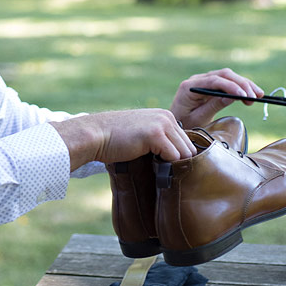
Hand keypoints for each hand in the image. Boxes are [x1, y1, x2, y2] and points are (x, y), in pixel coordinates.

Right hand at [50, 108, 196, 171]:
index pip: (186, 141)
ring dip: (172, 164)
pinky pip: (174, 157)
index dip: (179, 156)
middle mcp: (166, 117)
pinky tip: (151, 164)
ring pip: (184, 154)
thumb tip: (178, 161)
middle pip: (189, 148)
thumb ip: (160, 139)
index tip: (166, 165)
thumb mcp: (143, 133)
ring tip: (156, 167)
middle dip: (178, 162)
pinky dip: (165, 165)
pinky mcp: (155, 135)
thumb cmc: (116, 138)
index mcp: (164, 115)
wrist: (96, 134)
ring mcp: (162, 124)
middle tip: (162, 170)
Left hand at [170, 68, 263, 130]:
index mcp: (190, 87)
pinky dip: (239, 87)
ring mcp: (203, 80)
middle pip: (223, 75)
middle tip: (257, 95)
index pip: (214, 81)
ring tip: (259, 95)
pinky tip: (250, 94)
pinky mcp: (210, 85)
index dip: (231, 87)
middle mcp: (197, 80)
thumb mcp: (198, 119)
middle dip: (242, 83)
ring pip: (227, 76)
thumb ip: (213, 106)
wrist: (175, 124)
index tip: (245, 96)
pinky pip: (226, 82)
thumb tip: (232, 97)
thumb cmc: (184, 124)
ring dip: (244, 84)